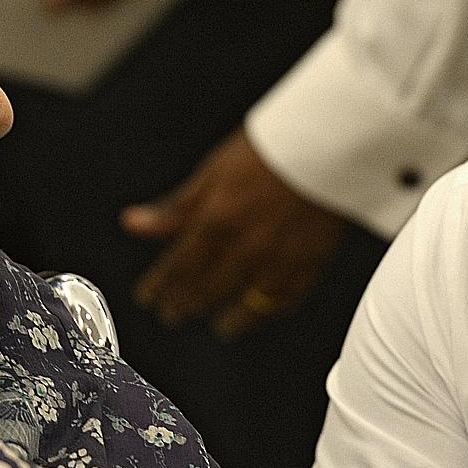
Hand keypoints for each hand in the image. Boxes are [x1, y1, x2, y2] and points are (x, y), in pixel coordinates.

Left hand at [122, 128, 346, 338]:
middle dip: (185, 305)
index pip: (177, 267)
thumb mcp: (215, 170)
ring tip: (219, 328)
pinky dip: (268, 313)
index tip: (147, 298)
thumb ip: (176, 206)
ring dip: (228, 321)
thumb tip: (132, 224)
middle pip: (207, 290)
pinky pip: (284, 301)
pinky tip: (258, 314)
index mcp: (216, 219)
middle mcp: (246, 247)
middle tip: (173, 315)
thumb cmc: (272, 147)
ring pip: (246, 306)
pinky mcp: (313, 264)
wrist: (335, 140)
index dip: (159, 287)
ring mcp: (281, 259)